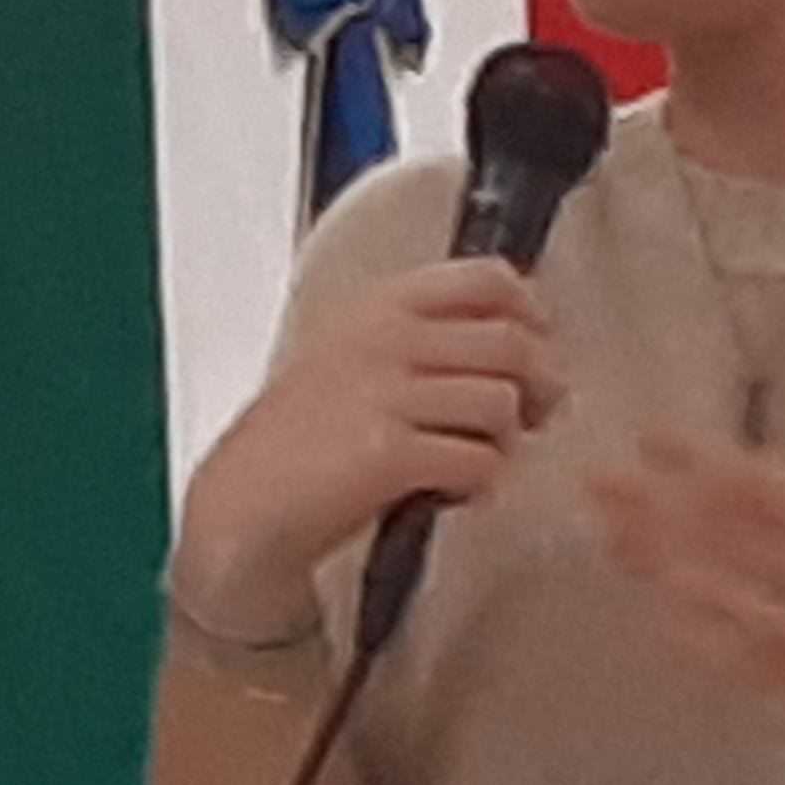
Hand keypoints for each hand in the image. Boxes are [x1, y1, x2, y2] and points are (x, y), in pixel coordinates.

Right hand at [173, 258, 561, 636]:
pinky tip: (453, 490)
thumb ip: (426, 339)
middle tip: (530, 418)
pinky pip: (479, 461)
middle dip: (538, 388)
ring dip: (506, 442)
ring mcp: (385, 395)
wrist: (246, 505)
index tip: (532, 348)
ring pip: (503, 404)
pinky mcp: (389, 454)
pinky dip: (480, 483)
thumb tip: (523, 343)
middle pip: (512, 344)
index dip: (530, 317)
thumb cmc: (303, 440)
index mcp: (380, 306)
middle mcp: (384, 339)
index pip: (489, 279)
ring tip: (476, 459)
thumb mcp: (356, 359)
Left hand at [582, 342, 784, 761]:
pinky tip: (662, 626)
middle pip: (718, 539)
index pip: (758, 487)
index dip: (695, 461)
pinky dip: (700, 644)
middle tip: (591, 484)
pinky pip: (745, 665)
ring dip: (661, 568)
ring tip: (609, 541)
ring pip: (718, 600)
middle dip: (651, 508)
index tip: (647, 437)